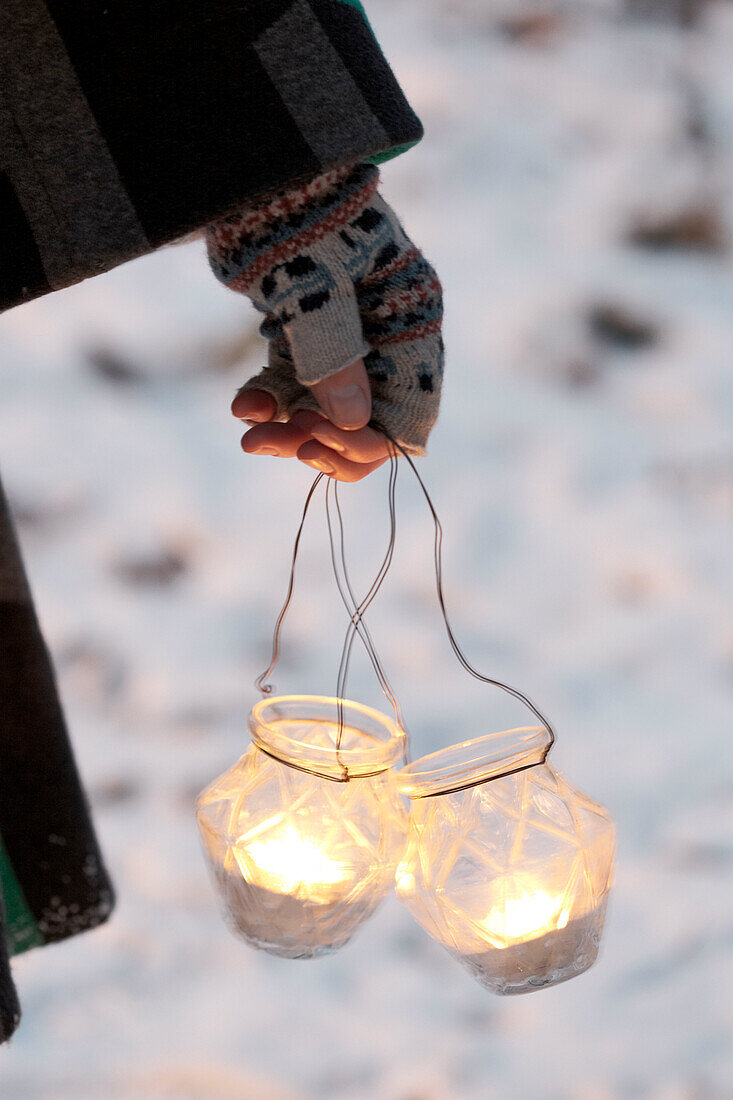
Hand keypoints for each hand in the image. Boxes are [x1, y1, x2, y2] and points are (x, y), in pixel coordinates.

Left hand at [208, 162, 442, 474]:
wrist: (251, 172)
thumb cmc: (296, 218)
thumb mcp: (315, 288)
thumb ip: (334, 354)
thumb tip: (352, 423)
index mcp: (411, 319)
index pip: (409, 409)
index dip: (368, 441)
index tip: (318, 445)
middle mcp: (387, 336)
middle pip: (368, 419)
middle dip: (321, 439)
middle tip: (278, 442)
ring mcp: (347, 338)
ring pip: (326, 411)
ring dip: (288, 429)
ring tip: (249, 434)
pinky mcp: (308, 335)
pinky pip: (295, 388)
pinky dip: (269, 402)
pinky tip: (242, 408)